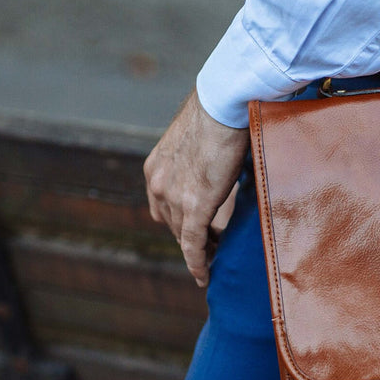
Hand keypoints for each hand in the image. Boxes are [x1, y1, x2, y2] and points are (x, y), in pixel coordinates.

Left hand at [144, 90, 250, 287]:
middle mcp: (158, 184)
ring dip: (199, 248)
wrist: (224, 104)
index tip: (192, 229)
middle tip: (210, 245)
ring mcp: (174, 197)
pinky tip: (204, 275)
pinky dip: (198, 262)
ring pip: (183, 235)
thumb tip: (217, 162)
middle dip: (189, 235)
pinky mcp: (195, 206)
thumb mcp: (199, 138)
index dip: (176, 220)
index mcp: (155, 167)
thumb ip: (200, 157)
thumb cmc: (219, 112)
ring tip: (216, 258)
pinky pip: (193, 243)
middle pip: (171, 222)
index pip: (161, 205)